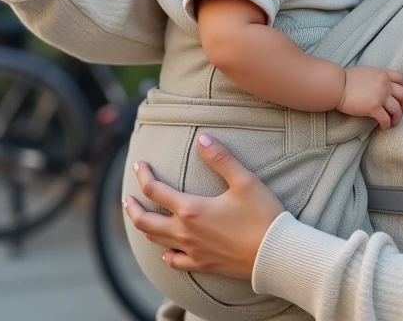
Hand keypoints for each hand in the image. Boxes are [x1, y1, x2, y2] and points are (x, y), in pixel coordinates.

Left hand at [125, 134, 283, 280]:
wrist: (275, 254)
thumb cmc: (262, 215)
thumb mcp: (244, 181)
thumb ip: (220, 158)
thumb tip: (201, 138)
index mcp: (191, 209)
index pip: (155, 191)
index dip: (143, 176)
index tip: (139, 165)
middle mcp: (185, 232)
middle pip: (145, 221)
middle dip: (132, 207)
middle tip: (127, 198)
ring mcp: (192, 251)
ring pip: (156, 240)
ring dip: (144, 227)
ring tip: (141, 217)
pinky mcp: (203, 265)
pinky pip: (175, 262)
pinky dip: (166, 254)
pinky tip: (166, 250)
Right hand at [337, 66, 402, 128]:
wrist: (336, 85)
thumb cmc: (345, 79)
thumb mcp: (365, 72)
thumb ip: (375, 78)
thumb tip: (377, 87)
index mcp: (382, 74)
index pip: (401, 78)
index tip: (402, 95)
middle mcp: (384, 83)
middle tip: (402, 112)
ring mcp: (380, 95)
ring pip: (397, 109)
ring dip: (397, 118)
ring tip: (393, 123)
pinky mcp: (374, 107)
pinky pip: (386, 118)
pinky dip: (387, 124)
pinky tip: (384, 127)